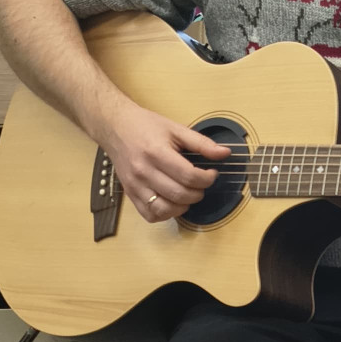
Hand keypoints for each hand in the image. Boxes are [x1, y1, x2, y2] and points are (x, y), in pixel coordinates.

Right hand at [104, 106, 230, 223]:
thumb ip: (201, 143)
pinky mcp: (130, 194)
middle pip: (179, 195)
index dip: (207, 179)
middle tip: (201, 184)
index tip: (211, 174)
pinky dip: (165, 214)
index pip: (189, 176)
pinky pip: (150, 215)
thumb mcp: (175, 129)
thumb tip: (225, 153)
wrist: (115, 127)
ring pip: (165, 209)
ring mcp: (135, 186)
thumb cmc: (145, 126)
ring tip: (188, 194)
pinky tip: (172, 202)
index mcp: (156, 153)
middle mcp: (143, 171)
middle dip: (198, 193)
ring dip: (183, 206)